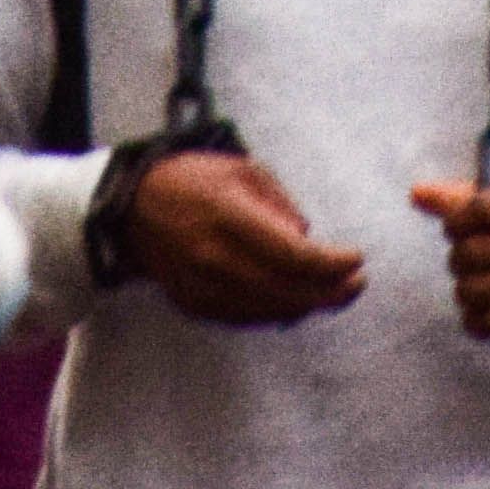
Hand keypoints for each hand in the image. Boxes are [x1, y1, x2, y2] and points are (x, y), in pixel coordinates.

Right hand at [126, 150, 366, 324]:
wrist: (132, 210)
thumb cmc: (192, 181)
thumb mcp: (243, 170)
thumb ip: (281, 204)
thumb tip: (308, 237)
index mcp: (229, 216)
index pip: (294, 255)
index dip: (332, 264)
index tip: (356, 259)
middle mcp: (214, 257)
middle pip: (288, 291)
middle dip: (331, 292)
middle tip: (356, 284)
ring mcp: (202, 287)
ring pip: (270, 311)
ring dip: (309, 306)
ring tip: (335, 294)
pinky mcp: (195, 305)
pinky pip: (247, 318)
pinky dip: (277, 312)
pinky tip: (297, 301)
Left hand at [408, 180, 489, 344]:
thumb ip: (466, 199)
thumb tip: (418, 193)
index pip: (479, 209)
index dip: (454, 222)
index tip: (455, 230)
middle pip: (472, 252)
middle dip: (458, 261)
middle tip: (466, 265)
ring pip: (478, 291)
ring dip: (466, 294)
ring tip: (474, 291)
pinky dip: (482, 322)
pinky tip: (489, 314)